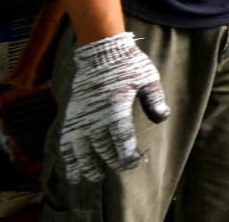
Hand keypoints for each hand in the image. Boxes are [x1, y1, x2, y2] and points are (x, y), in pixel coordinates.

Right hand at [60, 32, 169, 182]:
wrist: (100, 52)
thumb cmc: (128, 64)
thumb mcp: (148, 77)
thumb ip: (155, 98)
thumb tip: (162, 117)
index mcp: (116, 107)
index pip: (121, 139)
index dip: (127, 155)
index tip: (135, 161)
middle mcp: (96, 115)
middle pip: (102, 148)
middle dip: (113, 161)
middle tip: (122, 166)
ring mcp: (81, 117)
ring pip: (80, 149)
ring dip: (86, 166)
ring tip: (94, 177)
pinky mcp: (71, 115)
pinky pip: (66, 141)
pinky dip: (67, 157)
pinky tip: (71, 171)